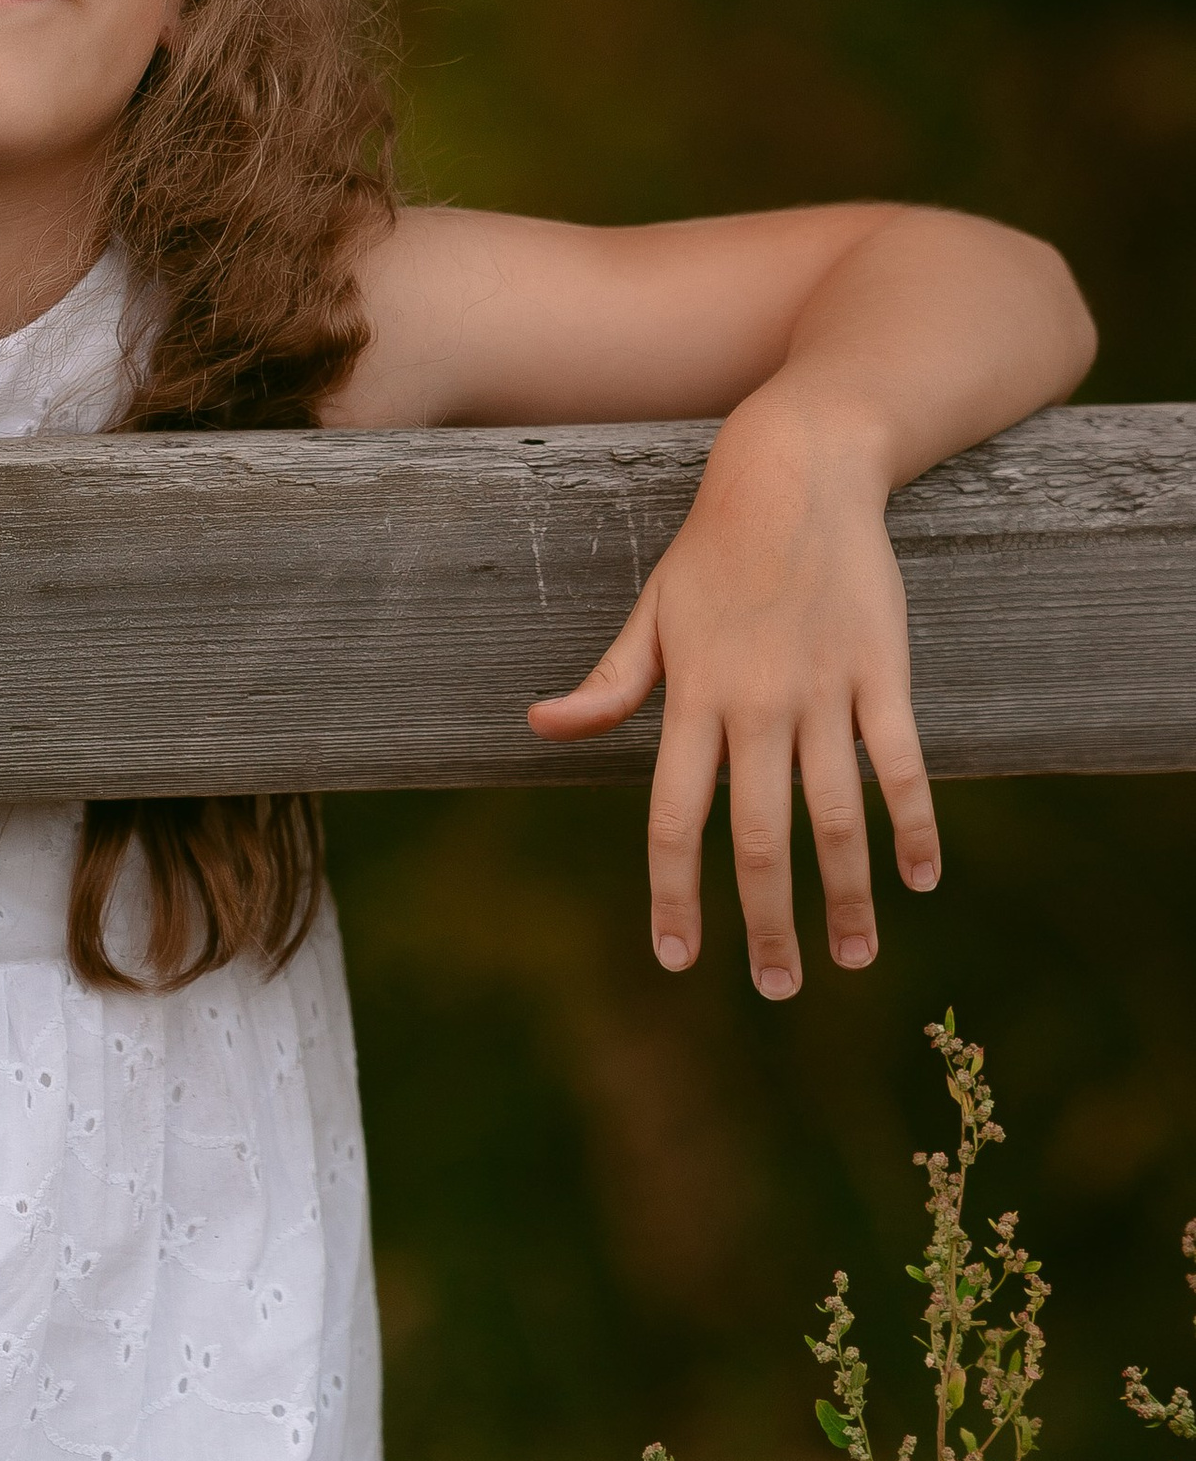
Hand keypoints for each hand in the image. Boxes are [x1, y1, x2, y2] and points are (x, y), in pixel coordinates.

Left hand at [525, 396, 941, 994]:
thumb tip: (541, 726)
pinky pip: (901, 765)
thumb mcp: (652, 611)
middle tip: (779, 987)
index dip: (674, 893)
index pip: (673, 815)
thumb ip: (610, 682)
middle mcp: (755, 702)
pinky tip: (919, 878)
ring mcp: (822, 689)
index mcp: (691, 694)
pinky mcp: (881, 672)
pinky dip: (915, 826)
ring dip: (847, 895)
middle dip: (767, 923)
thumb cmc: (713, 548)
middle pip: (759, 835)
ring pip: (837, 816)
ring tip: (855, 958)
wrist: (795, 472)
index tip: (679, 959)